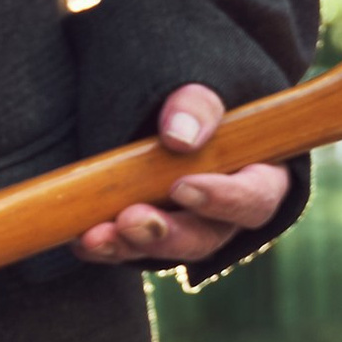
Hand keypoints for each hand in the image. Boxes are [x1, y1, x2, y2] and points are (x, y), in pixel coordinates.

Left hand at [77, 82, 289, 271]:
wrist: (162, 106)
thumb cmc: (193, 98)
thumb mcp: (202, 90)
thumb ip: (198, 106)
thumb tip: (180, 136)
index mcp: (260, 177)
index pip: (254, 198)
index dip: (223, 199)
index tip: (182, 187)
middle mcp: (227, 214)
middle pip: (206, 237)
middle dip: (166, 234)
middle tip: (129, 220)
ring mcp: (188, 228)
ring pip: (166, 251)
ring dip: (129, 245)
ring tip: (95, 236)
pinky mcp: (151, 235)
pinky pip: (130, 250)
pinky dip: (106, 246)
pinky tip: (81, 240)